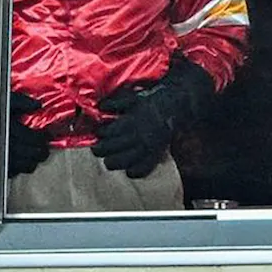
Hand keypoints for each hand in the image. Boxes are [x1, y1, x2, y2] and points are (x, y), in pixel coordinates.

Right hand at [8, 92, 47, 177]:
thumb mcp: (5, 99)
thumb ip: (22, 101)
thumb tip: (37, 105)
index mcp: (7, 128)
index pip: (33, 138)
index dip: (43, 138)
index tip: (47, 136)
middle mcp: (2, 143)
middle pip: (30, 154)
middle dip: (41, 152)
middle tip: (45, 149)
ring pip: (22, 166)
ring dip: (32, 162)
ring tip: (36, 157)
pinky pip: (10, 172)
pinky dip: (18, 169)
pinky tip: (21, 163)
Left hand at [91, 57, 214, 178]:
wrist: (174, 104)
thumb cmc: (151, 101)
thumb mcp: (131, 99)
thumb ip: (114, 103)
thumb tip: (99, 107)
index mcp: (130, 122)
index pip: (107, 133)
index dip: (100, 134)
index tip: (99, 133)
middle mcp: (137, 135)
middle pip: (110, 149)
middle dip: (100, 150)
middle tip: (97, 149)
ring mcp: (146, 146)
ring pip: (123, 161)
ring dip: (112, 162)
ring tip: (109, 161)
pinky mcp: (156, 153)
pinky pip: (143, 169)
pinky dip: (134, 172)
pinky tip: (129, 170)